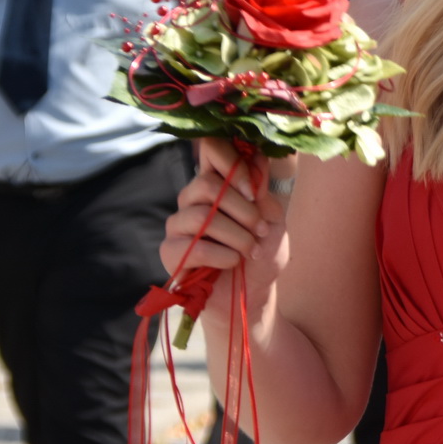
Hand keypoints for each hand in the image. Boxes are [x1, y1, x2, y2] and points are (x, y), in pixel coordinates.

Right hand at [158, 138, 289, 315]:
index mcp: (217, 183)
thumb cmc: (261, 253)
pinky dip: (222, 254)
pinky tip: (233, 262)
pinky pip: (194, 246)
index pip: (211, 149)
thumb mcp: (272, 220)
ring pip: (201, 215)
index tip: (254, 191)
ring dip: (236, 235)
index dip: (232, 163)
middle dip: (242, 209)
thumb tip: (256, 159)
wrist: (252, 294)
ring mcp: (178, 224)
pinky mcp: (170, 251)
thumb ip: (261, 192)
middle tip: (259, 230)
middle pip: (206, 184)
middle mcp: (192, 198)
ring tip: (250, 250)